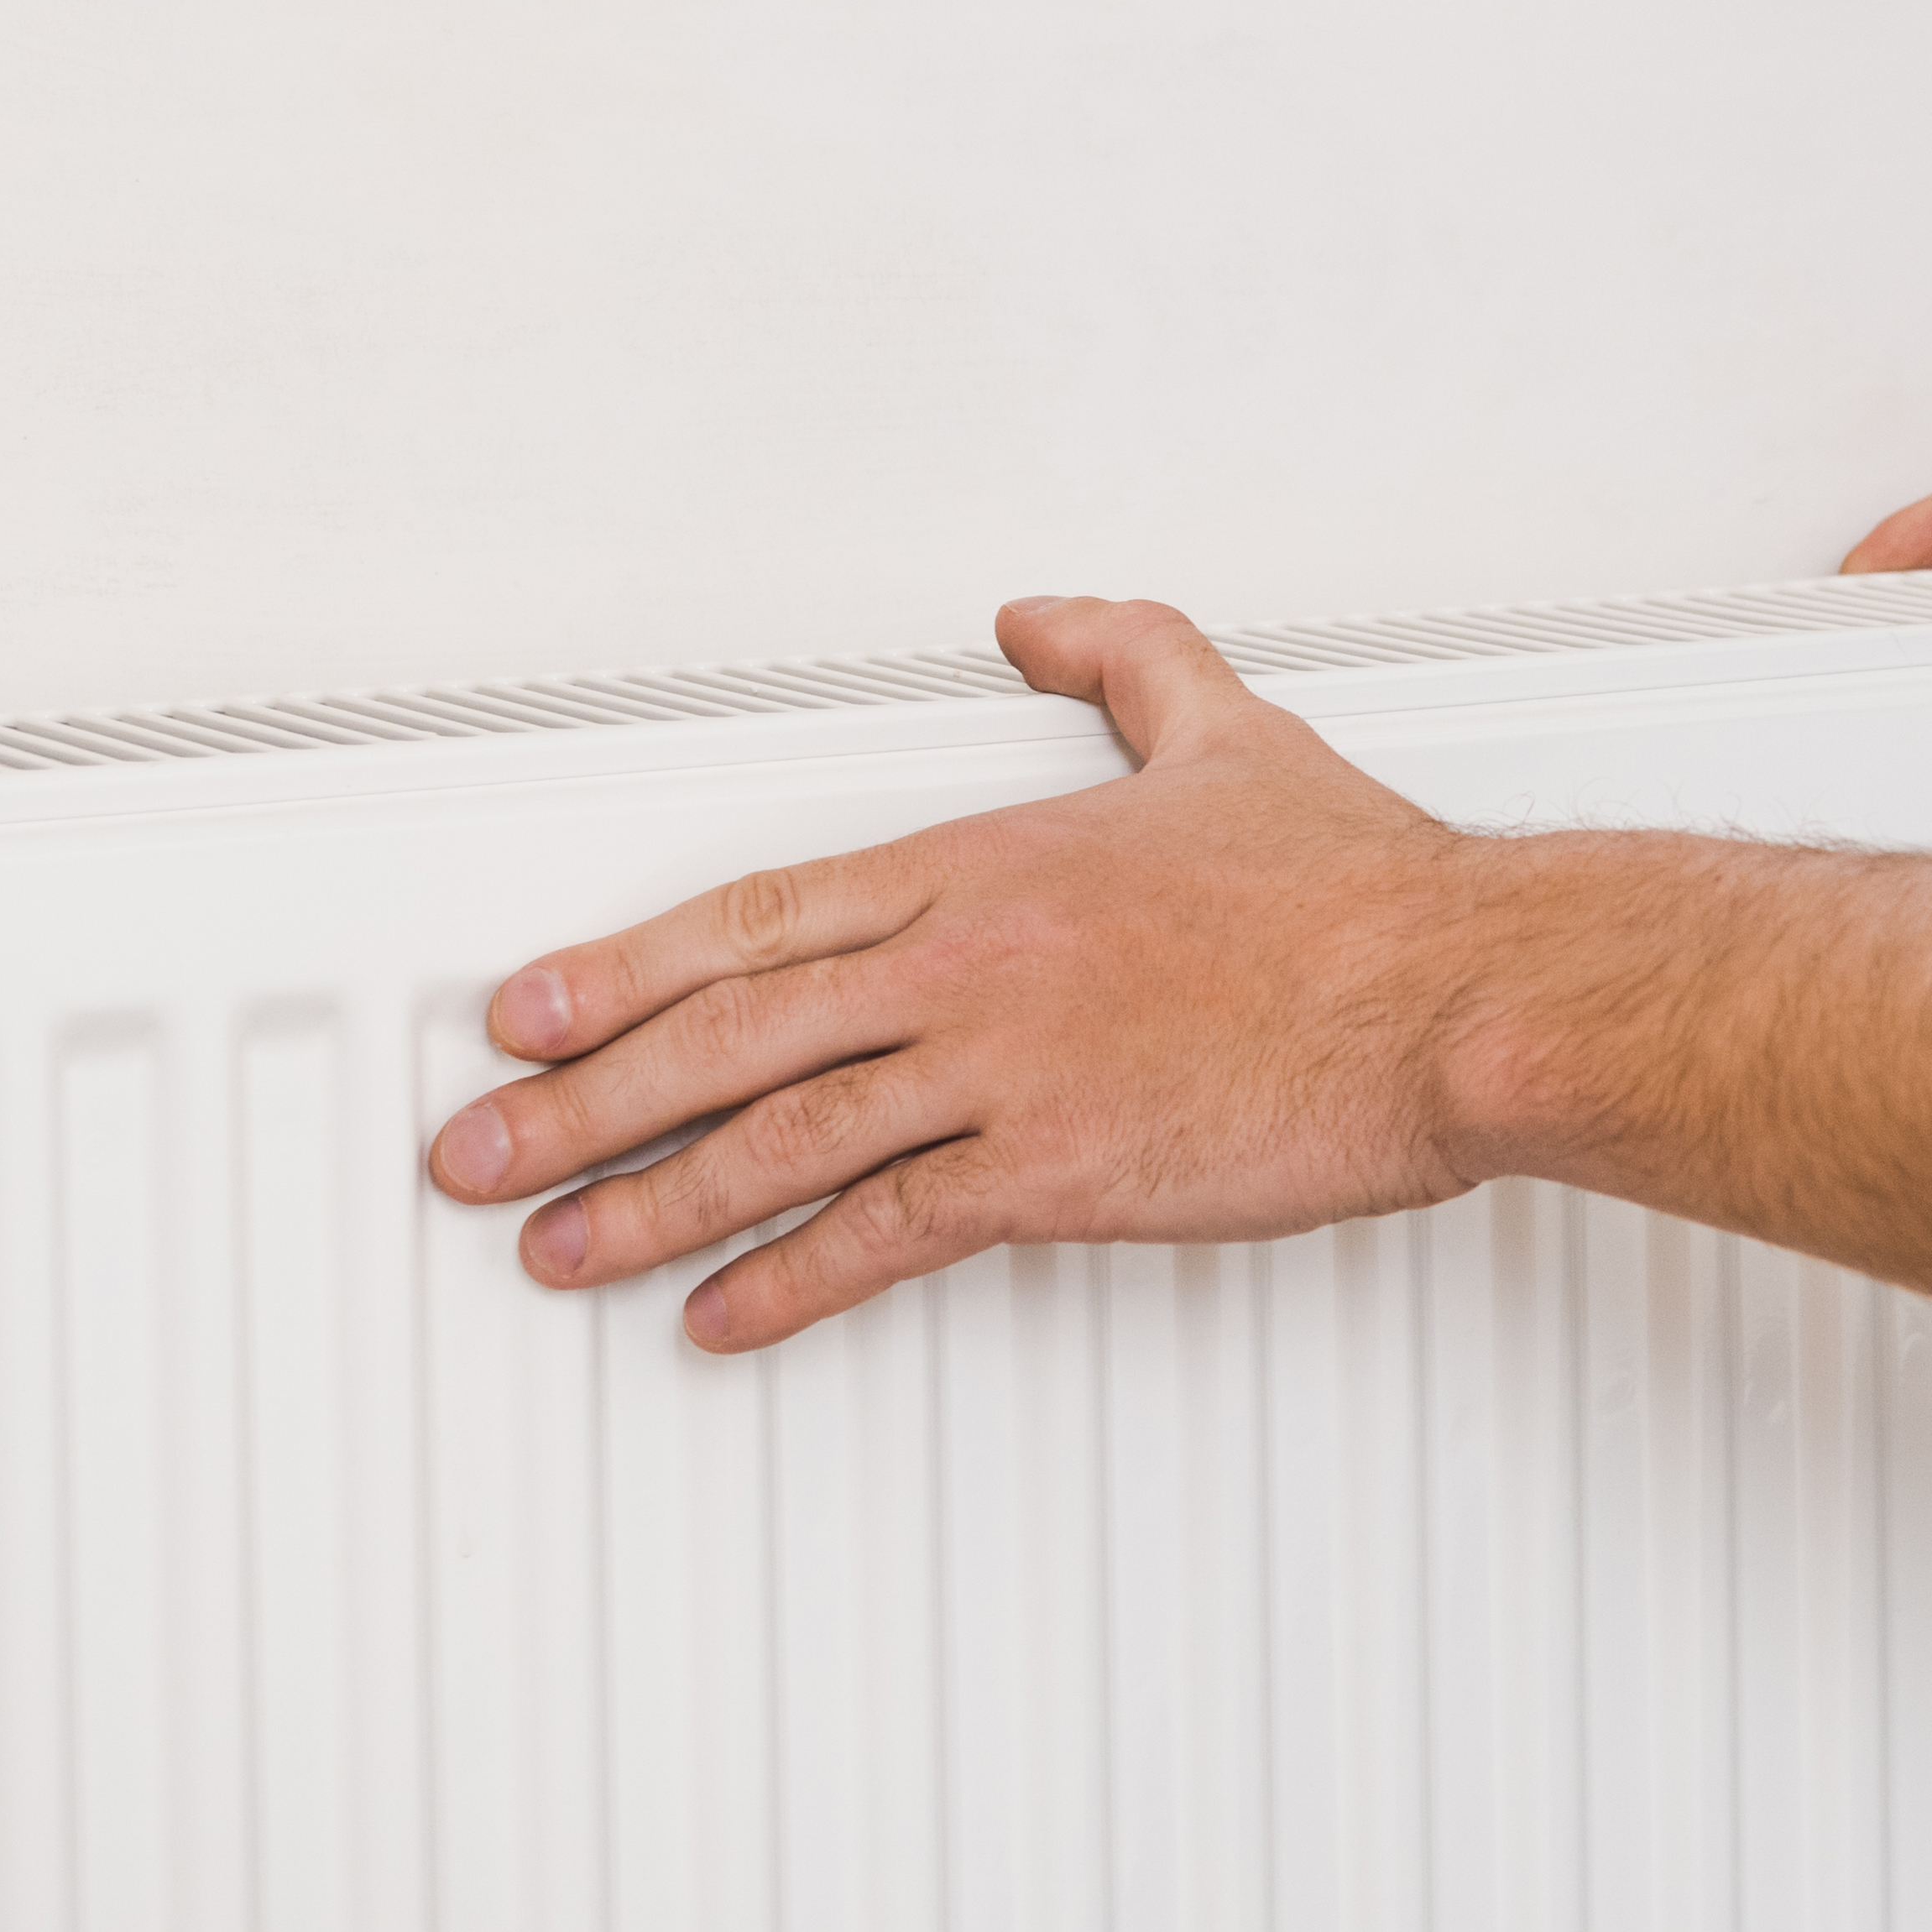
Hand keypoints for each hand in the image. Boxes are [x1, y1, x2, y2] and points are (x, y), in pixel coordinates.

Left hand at [419, 596, 1481, 1348]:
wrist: (1454, 988)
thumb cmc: (1357, 887)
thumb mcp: (1223, 731)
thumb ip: (1121, 661)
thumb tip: (1043, 615)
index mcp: (988, 866)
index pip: (758, 917)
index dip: (619, 970)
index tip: (523, 1011)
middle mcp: (970, 966)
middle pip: (728, 1033)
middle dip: (579, 1099)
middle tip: (477, 1152)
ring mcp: (1008, 1071)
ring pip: (782, 1139)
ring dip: (650, 1201)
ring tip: (557, 1249)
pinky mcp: (1062, 1170)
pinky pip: (892, 1233)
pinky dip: (792, 1281)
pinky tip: (724, 1317)